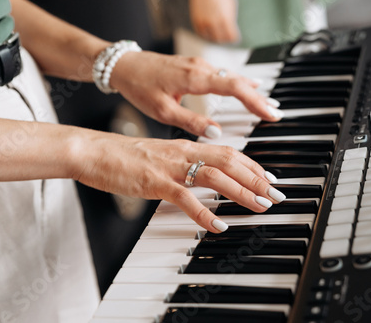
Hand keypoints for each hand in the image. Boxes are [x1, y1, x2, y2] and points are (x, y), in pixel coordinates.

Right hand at [73, 132, 284, 232]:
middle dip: (257, 178)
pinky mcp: (155, 182)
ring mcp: (169, 168)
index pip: (227, 152)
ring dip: (241, 192)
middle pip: (229, 161)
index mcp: (184, 146)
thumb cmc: (123, 155)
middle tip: (276, 193)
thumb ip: (182, 163)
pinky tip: (218, 225)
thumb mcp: (159, 155)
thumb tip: (200, 175)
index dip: (252, 165)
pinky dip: (205, 212)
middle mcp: (182, 153)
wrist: (94, 150)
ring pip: (215, 176)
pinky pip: (186, 198)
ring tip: (260, 206)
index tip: (269, 177)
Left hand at [110, 51, 282, 137]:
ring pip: (232, 77)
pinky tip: (248, 86)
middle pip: (239, 81)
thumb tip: (216, 133)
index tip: (270, 114)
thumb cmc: (139, 86)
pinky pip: (223, 74)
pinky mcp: (194, 66)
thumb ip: (191, 121)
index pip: (235, 88)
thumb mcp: (163, 111)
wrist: (124, 65)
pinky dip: (238, 83)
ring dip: (251, 91)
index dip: (255, 102)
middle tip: (276, 114)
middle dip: (259, 98)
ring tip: (267, 105)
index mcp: (195, 78)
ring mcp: (199, 65)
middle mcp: (201, 68)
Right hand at [188, 0, 239, 42]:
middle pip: (221, 40)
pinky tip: (209, 29)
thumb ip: (231, 19)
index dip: (233, 38)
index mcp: (226, 19)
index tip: (233, 36)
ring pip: (211, 38)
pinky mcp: (196, 22)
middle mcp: (214, 23)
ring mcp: (204, 23)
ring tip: (217, 32)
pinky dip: (206, 34)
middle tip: (225, 36)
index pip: (231, 37)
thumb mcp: (231, 5)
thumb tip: (231, 30)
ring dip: (215, 37)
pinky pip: (201, 34)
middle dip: (224, 38)